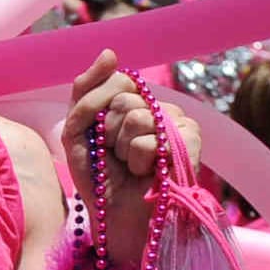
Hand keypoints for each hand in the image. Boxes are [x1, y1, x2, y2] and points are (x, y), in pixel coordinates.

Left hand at [61, 52, 190, 189]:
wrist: (114, 216)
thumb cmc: (98, 176)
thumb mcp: (77, 128)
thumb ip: (87, 90)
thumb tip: (110, 52)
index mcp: (136, 102)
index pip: (118, 81)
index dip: (100, 111)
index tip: (101, 138)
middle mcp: (160, 109)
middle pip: (126, 99)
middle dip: (110, 133)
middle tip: (118, 157)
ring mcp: (179, 124)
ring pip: (138, 117)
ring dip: (124, 149)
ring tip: (133, 166)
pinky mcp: (191, 144)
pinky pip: (153, 139)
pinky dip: (140, 160)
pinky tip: (148, 172)